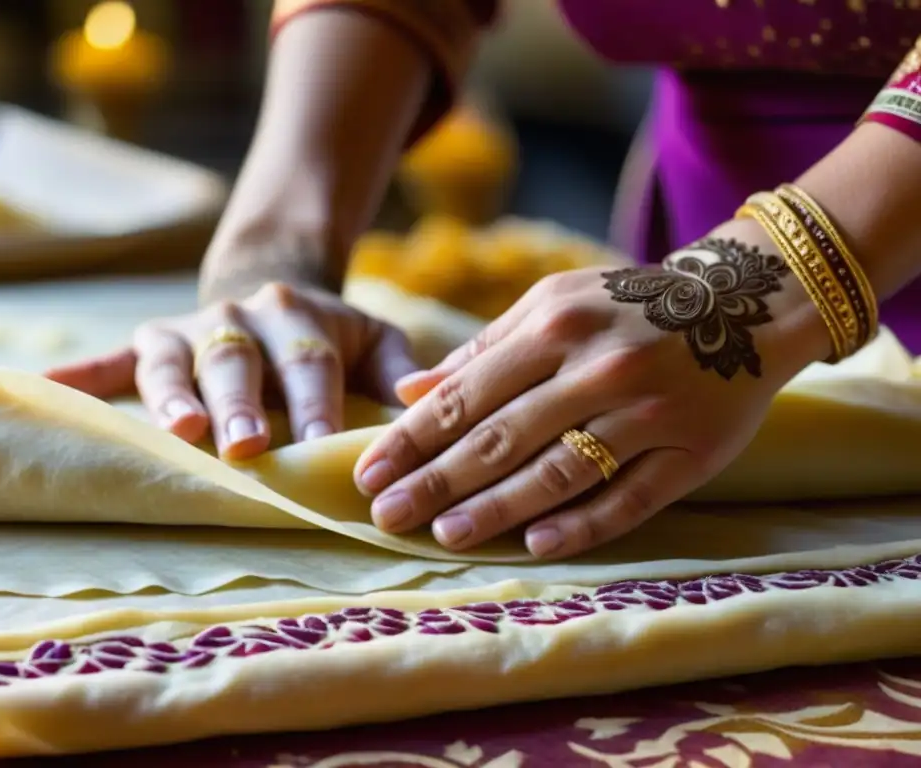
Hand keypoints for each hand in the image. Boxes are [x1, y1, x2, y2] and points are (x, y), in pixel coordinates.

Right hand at [47, 281, 417, 459]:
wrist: (275, 305)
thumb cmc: (333, 343)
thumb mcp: (376, 344)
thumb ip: (402, 370)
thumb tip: (418, 401)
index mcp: (301, 317)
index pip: (311, 362)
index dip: (317, 404)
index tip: (324, 449)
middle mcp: (241, 316)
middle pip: (238, 359)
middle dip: (241, 403)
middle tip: (246, 446)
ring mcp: (191, 330)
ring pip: (175, 360)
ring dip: (173, 396)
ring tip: (179, 430)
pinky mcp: (152, 344)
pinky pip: (113, 359)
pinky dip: (81, 374)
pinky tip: (47, 386)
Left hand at [353, 229, 830, 558]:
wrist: (743, 303)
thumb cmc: (625, 306)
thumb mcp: (553, 304)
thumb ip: (482, 350)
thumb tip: (408, 391)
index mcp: (554, 325)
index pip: (466, 393)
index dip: (412, 438)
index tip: (368, 473)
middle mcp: (597, 368)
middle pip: (502, 437)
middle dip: (437, 481)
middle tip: (387, 517)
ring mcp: (646, 413)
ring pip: (559, 471)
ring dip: (498, 508)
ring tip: (445, 535)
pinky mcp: (689, 453)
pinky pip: (629, 498)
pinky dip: (582, 524)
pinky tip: (536, 544)